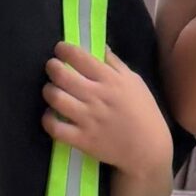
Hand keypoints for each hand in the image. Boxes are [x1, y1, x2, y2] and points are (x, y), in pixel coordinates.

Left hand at [43, 42, 170, 170]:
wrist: (148, 149)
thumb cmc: (144, 112)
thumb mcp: (134, 82)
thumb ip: (115, 63)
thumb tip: (99, 46)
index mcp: (110, 80)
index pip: (79, 57)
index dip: (64, 50)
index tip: (61, 49)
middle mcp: (96, 97)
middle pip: (61, 75)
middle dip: (52, 67)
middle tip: (52, 68)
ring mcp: (87, 119)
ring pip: (55, 98)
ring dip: (48, 91)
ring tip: (52, 91)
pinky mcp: (81, 139)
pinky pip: (54, 127)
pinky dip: (48, 119)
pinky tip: (52, 115)